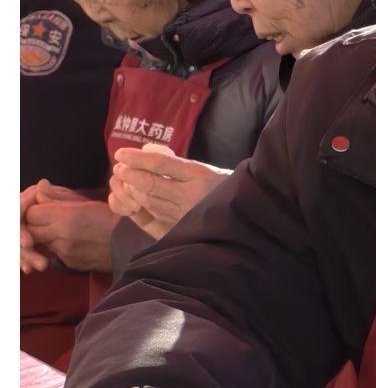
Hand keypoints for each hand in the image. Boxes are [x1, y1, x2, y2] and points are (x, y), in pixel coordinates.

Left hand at [21, 183, 113, 273]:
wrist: (131, 243)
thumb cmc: (110, 219)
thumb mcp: (84, 201)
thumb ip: (57, 197)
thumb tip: (40, 188)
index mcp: (65, 216)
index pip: (30, 213)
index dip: (34, 209)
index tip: (41, 207)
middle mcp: (62, 236)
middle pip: (30, 230)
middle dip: (33, 224)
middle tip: (43, 220)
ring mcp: (65, 252)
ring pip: (40, 244)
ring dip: (43, 237)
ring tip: (56, 230)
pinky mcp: (71, 264)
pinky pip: (54, 254)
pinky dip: (56, 247)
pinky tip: (68, 241)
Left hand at [108, 145, 230, 236]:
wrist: (243, 217)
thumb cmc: (220, 188)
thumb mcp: (202, 169)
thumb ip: (175, 164)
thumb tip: (145, 153)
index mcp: (199, 175)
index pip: (162, 164)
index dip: (138, 159)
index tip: (121, 153)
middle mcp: (190, 198)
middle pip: (150, 186)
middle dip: (130, 176)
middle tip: (120, 169)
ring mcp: (183, 218)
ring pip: (147, 203)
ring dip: (130, 192)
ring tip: (123, 182)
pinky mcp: (178, 233)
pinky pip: (148, 222)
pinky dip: (133, 211)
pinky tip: (127, 203)